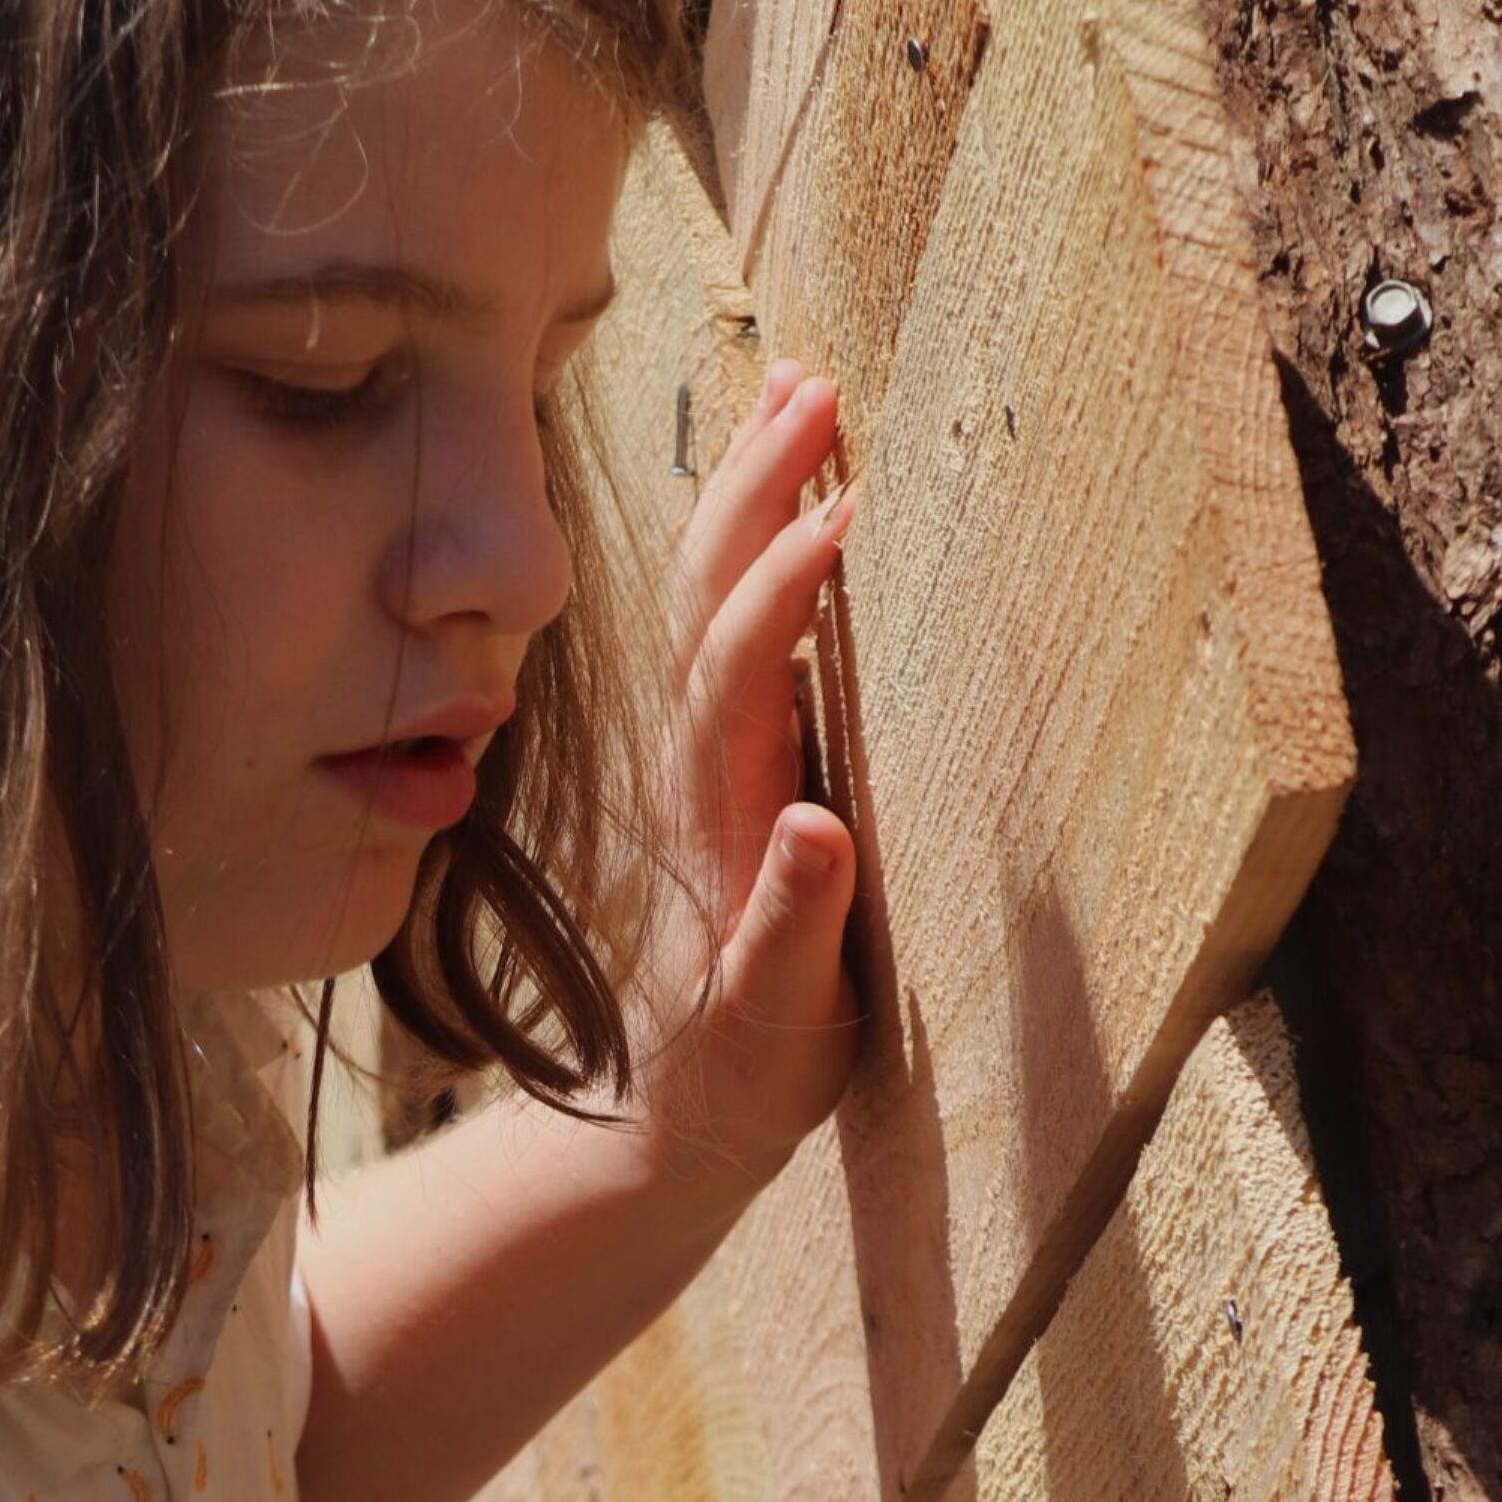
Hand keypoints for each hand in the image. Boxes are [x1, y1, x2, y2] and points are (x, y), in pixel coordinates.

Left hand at [635, 363, 861, 1201]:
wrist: (663, 1119)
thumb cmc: (740, 1081)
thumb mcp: (778, 1028)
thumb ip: (793, 933)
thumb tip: (815, 829)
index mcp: (720, 825)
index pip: (739, 678)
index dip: (782, 592)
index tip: (837, 509)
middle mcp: (701, 776)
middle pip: (711, 604)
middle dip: (758, 488)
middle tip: (813, 382)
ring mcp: (706, 767)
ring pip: (713, 602)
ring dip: (751, 493)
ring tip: (796, 389)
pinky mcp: (721, 773)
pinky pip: (730, 632)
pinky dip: (756, 550)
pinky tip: (786, 498)